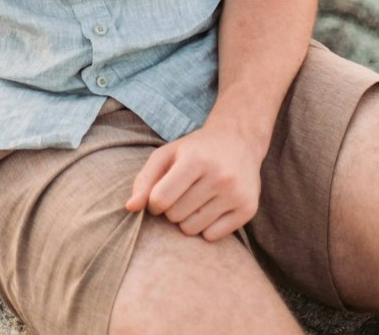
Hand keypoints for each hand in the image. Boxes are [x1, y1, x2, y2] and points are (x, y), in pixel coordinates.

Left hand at [125, 121, 262, 241]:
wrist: (238, 140)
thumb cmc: (195, 150)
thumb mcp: (167, 155)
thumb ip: (144, 180)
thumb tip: (130, 208)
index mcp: (195, 159)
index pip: (160, 200)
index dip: (154, 202)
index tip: (160, 194)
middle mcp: (219, 176)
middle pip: (175, 216)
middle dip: (172, 209)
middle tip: (182, 193)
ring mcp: (235, 193)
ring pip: (193, 229)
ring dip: (187, 220)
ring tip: (196, 200)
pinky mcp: (248, 209)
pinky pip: (213, 237)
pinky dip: (206, 227)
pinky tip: (211, 207)